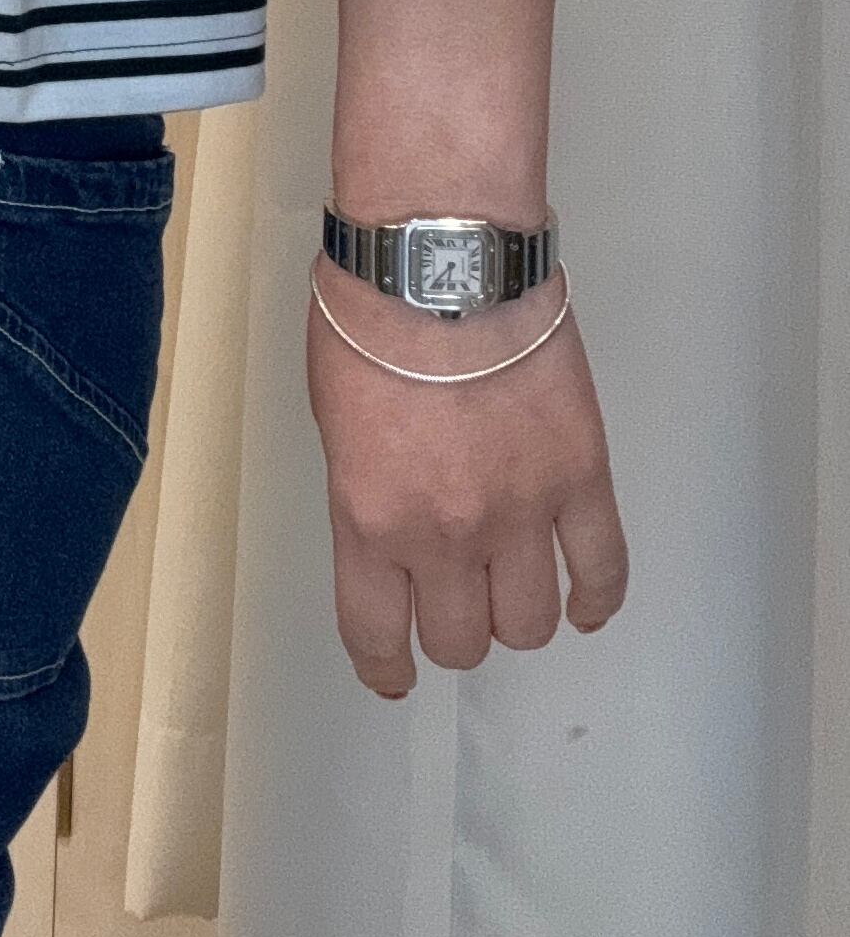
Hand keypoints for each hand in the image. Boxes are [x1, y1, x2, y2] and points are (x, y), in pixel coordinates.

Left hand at [307, 266, 628, 697]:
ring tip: (513, 588)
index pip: (377, 632)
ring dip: (519, 614)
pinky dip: (595, 598)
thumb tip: (392, 531)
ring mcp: (520, 511)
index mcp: (369, 520)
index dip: (386, 667)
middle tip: (456, 603)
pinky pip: (603, 569)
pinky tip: (584, 602)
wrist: (440, 261)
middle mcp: (445, 534)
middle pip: (462, 639)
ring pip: (532, 622)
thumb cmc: (370, 321)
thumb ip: (364, 494)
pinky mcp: (581, 478)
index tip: (393, 675)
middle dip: (454, 631)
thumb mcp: (334, 423)